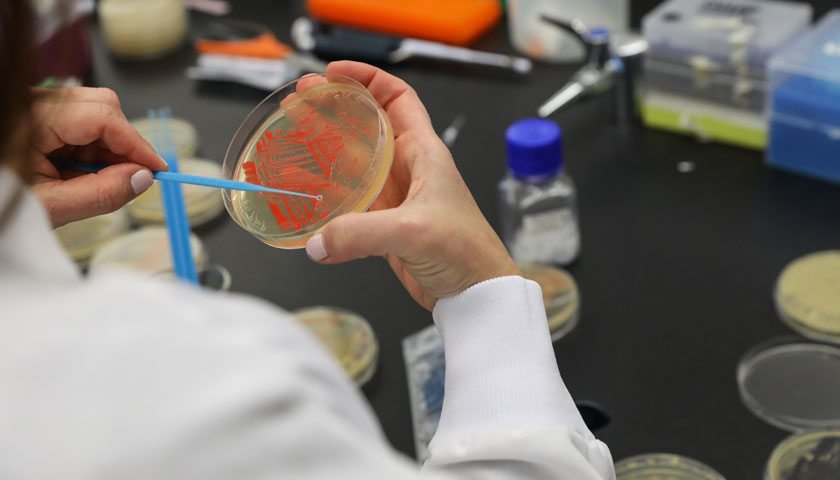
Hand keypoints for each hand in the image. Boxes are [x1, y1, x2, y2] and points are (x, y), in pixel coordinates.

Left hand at [28, 87, 167, 226]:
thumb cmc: (0, 203)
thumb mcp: (52, 206)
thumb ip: (102, 193)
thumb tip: (143, 179)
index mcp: (34, 119)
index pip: (105, 118)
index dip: (138, 145)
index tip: (159, 171)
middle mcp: (36, 103)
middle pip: (103, 106)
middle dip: (124, 143)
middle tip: (131, 178)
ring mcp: (36, 106)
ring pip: (95, 114)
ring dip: (107, 148)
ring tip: (95, 181)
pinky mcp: (38, 116)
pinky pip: (79, 123)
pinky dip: (90, 149)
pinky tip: (80, 173)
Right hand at [305, 62, 519, 309]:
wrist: (476, 293)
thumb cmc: (466, 250)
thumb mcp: (413, 231)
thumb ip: (361, 233)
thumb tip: (318, 241)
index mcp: (424, 153)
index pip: (398, 98)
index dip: (368, 78)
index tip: (334, 73)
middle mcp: (409, 170)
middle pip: (367, 127)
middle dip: (334, 110)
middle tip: (300, 102)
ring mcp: (397, 199)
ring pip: (355, 166)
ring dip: (326, 154)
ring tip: (294, 141)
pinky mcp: (386, 227)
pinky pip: (352, 206)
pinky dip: (329, 204)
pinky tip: (308, 205)